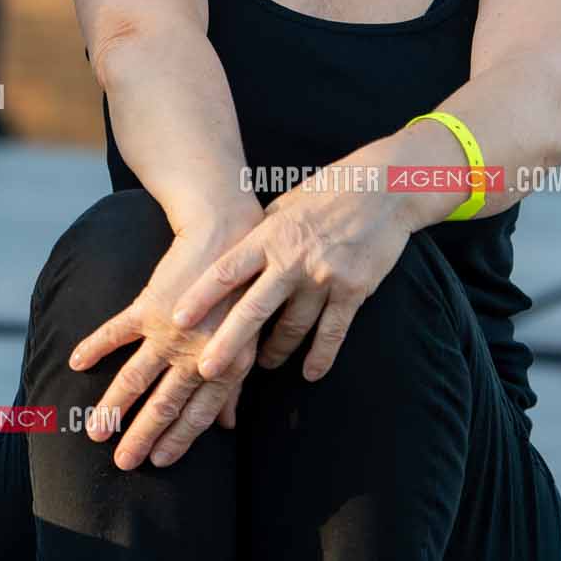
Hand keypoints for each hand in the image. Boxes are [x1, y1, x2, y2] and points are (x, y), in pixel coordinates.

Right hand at [66, 204, 262, 470]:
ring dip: (114, 407)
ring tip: (94, 431)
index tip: (160, 463)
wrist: (226, 233)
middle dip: (142, 436)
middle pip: (165, 404)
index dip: (178, 440)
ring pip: (136, 378)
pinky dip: (95, 346)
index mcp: (227, 365)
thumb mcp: (247, 339)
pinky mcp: (149, 306)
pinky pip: (116, 332)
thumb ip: (233, 384)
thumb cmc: (243, 289)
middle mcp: (198, 353)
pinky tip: (76, 362)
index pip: (198, 414)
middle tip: (123, 463)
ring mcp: (171, 331)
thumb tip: (227, 425)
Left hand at [168, 177, 412, 384]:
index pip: (227, 271)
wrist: (381, 188)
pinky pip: (332, 333)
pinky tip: (310, 372)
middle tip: (206, 370)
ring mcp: (323, 277)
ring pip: (292, 328)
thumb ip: (259, 237)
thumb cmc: (326, 193)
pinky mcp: (353, 290)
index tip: (178, 319)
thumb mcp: (283, 208)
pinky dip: (320, 357)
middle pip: (253, 309)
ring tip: (262, 364)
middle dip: (228, 344)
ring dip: (274, 352)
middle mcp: (292, 259)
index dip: (201, 297)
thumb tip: (229, 264)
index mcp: (269, 236)